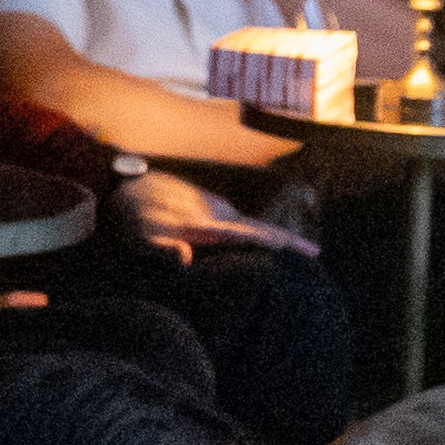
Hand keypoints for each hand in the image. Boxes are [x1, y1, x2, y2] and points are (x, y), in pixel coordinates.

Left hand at [127, 169, 315, 258]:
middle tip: (316, 255)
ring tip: (306, 253)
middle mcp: (219, 214)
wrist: (128, 187)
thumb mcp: (142, 238)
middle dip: (288, 242)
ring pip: (253, 227)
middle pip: (260, 229)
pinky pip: (241, 225)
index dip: (276, 243)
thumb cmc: (135, 219)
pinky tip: (271, 244)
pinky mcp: (215, 209)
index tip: (303, 250)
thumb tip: (184, 257)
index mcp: (208, 224)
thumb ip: (162, 248)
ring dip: (276, 239)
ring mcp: (218, 209)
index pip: (249, 235)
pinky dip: (258, 235)